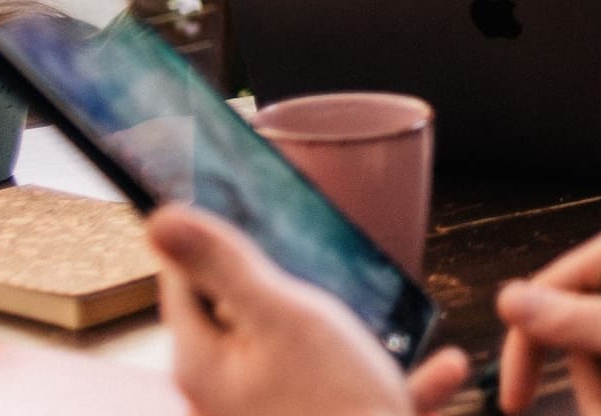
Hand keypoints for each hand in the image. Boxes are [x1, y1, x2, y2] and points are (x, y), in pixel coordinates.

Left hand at [146, 206, 469, 415]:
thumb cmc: (334, 408)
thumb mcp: (284, 316)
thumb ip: (226, 265)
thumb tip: (159, 218)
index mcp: (202, 362)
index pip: (182, 281)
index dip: (208, 240)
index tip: (241, 205)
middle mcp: (226, 394)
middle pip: (242, 314)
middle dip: (285, 281)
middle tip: (321, 254)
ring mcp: (273, 415)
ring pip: (306, 353)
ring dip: (349, 331)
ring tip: (385, 315)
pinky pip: (356, 392)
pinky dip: (395, 377)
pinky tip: (441, 367)